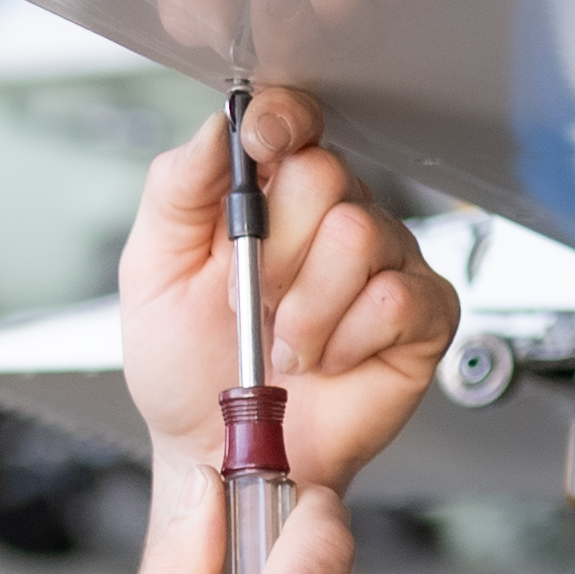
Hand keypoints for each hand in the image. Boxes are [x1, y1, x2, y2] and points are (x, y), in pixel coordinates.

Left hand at [110, 85, 454, 495]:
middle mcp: (333, 219)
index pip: (296, 122)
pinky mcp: (421, 315)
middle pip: (326, 176)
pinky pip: (397, 298)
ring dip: (305, 309)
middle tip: (252, 301)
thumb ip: (178, 188)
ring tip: (284, 344)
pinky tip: (329, 361)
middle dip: (274, 250)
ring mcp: (383, 265)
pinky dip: (346, 341)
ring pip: (359, 236)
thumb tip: (217, 126)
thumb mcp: (153, 271)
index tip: (259, 147)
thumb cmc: (187, 368)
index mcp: (271, 197)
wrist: (216, 451)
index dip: (283, 123)